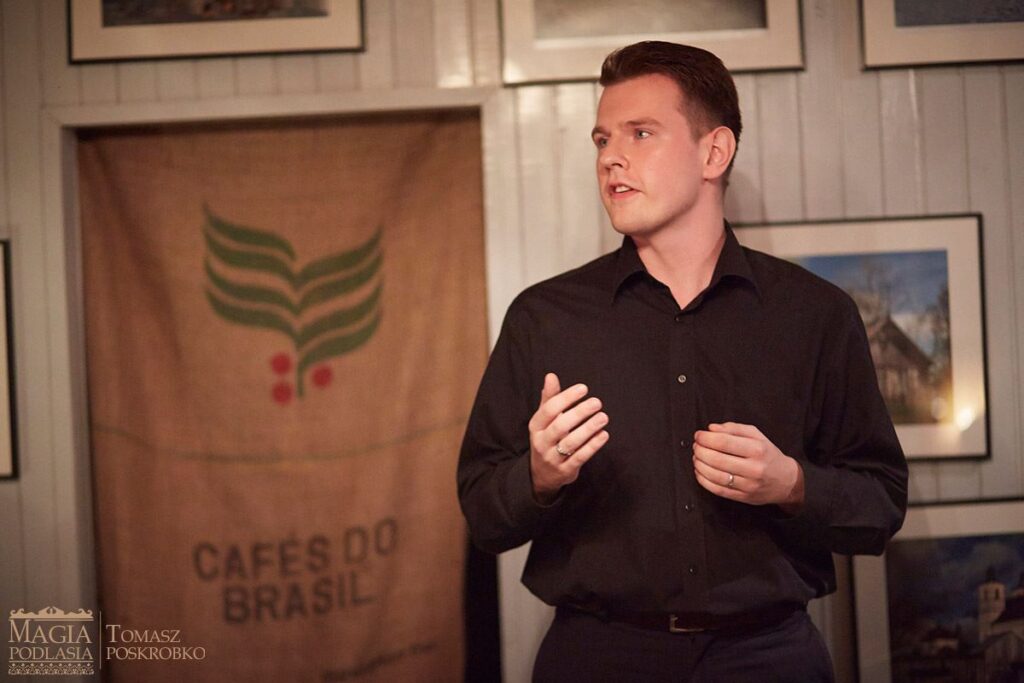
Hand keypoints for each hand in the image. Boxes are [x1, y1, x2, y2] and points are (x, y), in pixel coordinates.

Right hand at [529, 373, 608, 502]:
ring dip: (588, 429)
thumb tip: (551, 376)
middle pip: (560, 426)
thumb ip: (549, 398)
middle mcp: (541, 442)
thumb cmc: (546, 438)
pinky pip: (580, 457)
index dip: (566, 397)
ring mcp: (552, 458)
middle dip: (579, 412)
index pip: (549, 409)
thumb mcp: (543, 420)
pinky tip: (604, 434)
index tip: (584, 388)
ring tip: (603, 417)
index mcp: (536, 426)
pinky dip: (592, 445)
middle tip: (597, 402)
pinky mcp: (565, 471)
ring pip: (570, 443)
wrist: (541, 474)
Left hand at [692, 422, 803, 511]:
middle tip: (696, 446)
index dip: (706, 438)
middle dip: (700, 451)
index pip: (724, 442)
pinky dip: (704, 480)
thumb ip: (733, 428)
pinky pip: (718, 490)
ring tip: (696, 458)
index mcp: (757, 449)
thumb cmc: (768, 455)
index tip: (698, 435)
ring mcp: (748, 485)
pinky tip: (700, 472)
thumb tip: (711, 428)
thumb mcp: (756, 435)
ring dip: (700, 465)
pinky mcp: (743, 497)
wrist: (786, 481)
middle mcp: (754, 468)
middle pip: (717, 459)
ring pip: (715, 476)